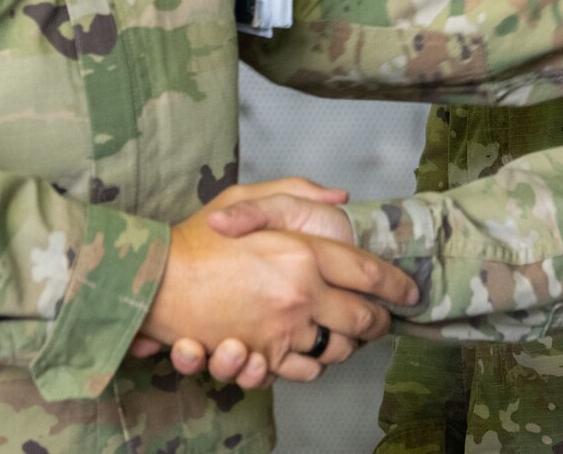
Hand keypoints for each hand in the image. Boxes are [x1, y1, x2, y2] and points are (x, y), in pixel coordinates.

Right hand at [137, 179, 413, 387]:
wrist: (154, 281)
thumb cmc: (198, 236)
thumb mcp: (248, 196)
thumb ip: (300, 193)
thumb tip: (342, 198)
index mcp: (302, 252)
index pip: (368, 273)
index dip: (395, 284)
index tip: (408, 291)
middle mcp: (299, 295)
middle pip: (363, 319)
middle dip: (379, 321)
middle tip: (383, 319)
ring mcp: (282, 331)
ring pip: (338, 350)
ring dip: (348, 344)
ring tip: (347, 333)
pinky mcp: (262, 358)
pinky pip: (305, 370)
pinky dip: (314, 363)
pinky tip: (311, 347)